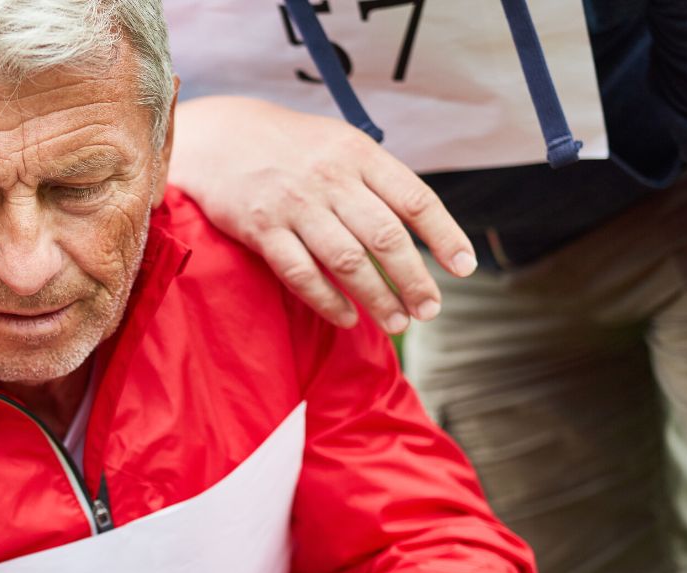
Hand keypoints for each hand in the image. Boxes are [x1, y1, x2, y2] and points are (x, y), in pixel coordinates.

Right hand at [168, 96, 475, 332]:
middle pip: (385, 237)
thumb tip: (420, 228)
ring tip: (398, 321)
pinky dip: (328, 301)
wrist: (221, 137)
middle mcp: (330, 179)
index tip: (465, 268)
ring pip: (347, 261)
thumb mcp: (340, 145)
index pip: (415, 199)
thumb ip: (376, 180)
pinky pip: (301, 274)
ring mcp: (295, 205)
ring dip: (378, 297)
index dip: (445, 236)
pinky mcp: (261, 229)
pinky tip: (348, 319)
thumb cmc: (291, 148)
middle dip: (414, 279)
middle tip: (430, 309)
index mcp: (359, 155)